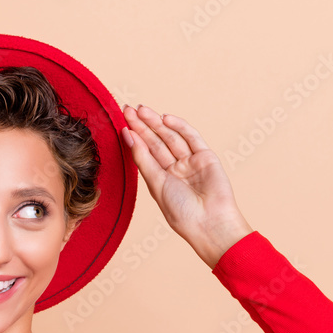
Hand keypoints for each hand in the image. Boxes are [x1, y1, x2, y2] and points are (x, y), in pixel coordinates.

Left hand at [121, 105, 252, 268]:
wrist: (209, 223)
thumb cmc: (181, 211)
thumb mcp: (156, 184)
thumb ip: (143, 159)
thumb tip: (128, 135)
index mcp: (160, 179)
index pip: (144, 152)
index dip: (134, 136)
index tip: (122, 121)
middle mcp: (175, 169)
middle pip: (156, 142)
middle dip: (142, 125)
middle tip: (128, 109)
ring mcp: (191, 162)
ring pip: (171, 137)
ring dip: (157, 123)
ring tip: (142, 110)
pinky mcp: (206, 157)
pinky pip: (191, 138)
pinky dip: (180, 127)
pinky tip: (165, 118)